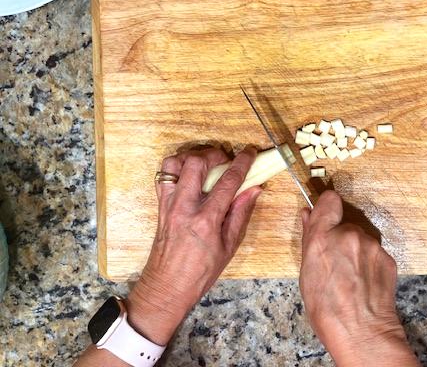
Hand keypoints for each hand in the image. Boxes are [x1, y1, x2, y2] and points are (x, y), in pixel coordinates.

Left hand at [127, 147, 260, 344]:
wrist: (167, 286)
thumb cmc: (200, 272)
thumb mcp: (229, 246)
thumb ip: (241, 213)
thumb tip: (254, 189)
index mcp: (206, 220)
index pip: (228, 181)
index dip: (242, 162)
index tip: (250, 152)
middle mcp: (185, 207)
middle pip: (196, 163)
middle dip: (214, 154)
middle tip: (226, 160)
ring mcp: (169, 204)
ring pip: (174, 164)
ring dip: (192, 157)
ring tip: (206, 164)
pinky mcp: (160, 205)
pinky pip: (164, 175)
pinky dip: (177, 168)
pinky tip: (190, 174)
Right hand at [299, 191, 417, 366]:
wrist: (361, 331)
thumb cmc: (327, 309)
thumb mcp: (306, 273)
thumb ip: (309, 239)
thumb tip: (307, 216)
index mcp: (323, 236)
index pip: (329, 201)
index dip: (327, 208)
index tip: (325, 216)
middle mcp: (349, 234)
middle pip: (345, 224)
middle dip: (341, 238)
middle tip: (336, 262)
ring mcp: (371, 245)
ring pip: (362, 239)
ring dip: (356, 251)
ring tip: (351, 277)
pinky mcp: (388, 257)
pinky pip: (375, 253)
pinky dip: (370, 264)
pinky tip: (364, 282)